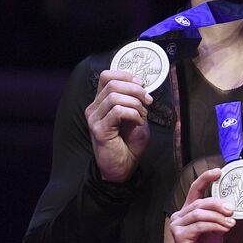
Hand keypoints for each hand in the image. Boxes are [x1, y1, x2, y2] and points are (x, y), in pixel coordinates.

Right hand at [85, 69, 152, 183]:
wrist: (123, 167)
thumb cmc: (129, 144)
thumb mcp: (137, 118)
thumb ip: (136, 103)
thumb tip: (142, 89)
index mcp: (102, 102)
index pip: (106, 76)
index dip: (125, 75)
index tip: (142, 84)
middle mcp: (94, 108)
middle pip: (112, 84)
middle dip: (135, 89)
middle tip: (148, 101)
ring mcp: (94, 118)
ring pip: (114, 96)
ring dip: (135, 103)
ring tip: (143, 115)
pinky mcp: (99, 129)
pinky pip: (117, 111)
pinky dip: (133, 114)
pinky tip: (138, 122)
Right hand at [169, 169, 233, 242]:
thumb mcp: (218, 228)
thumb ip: (220, 216)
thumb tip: (230, 206)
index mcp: (189, 211)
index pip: (195, 189)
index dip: (206, 178)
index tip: (219, 171)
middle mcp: (180, 215)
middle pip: (200, 201)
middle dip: (218, 204)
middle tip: (232, 211)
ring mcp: (177, 225)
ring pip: (200, 213)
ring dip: (218, 217)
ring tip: (230, 223)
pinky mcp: (179, 235)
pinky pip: (200, 225)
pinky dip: (215, 226)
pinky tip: (224, 229)